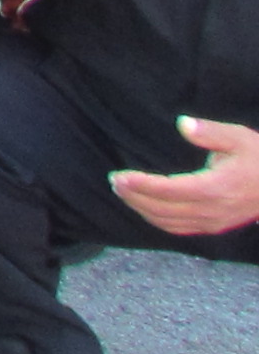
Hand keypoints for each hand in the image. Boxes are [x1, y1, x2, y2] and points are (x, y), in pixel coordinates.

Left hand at [112, 116, 258, 238]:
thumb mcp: (239, 138)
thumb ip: (210, 132)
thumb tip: (182, 124)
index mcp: (215, 188)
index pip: (169, 191)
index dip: (141, 185)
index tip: (119, 176)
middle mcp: (211, 210)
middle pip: (162, 209)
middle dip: (134, 197)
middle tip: (114, 182)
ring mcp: (213, 222)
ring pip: (168, 222)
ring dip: (141, 210)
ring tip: (123, 193)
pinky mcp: (215, 227)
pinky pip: (180, 229)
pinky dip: (157, 221)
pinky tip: (145, 209)